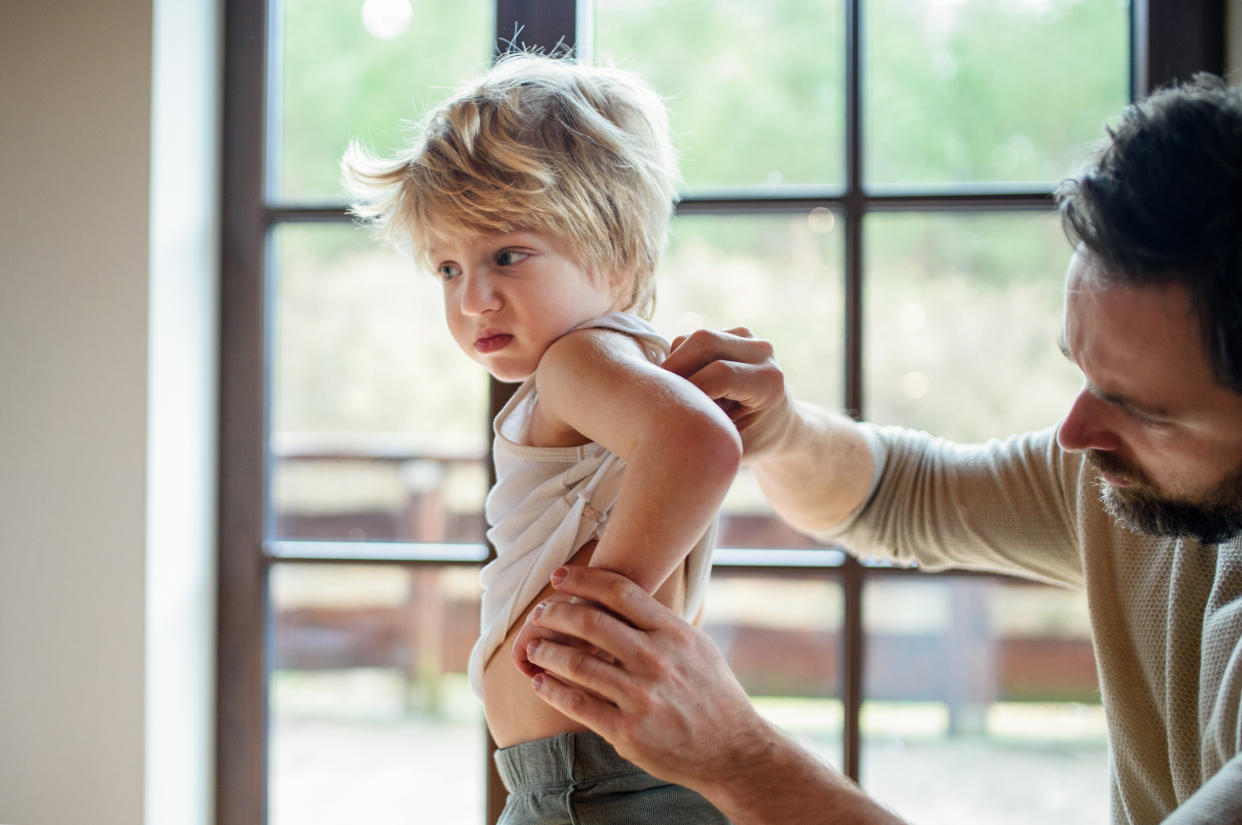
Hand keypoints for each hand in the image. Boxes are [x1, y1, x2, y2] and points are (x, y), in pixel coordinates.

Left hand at [525, 565, 772, 792]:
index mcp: (673, 633)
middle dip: (556, 614)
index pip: (620, 592)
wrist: (735, 751)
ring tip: (533, 649)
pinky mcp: (628, 732)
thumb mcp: (696, 647)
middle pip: (591, 623)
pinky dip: (552, 690)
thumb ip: (660, 624)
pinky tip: (540, 683)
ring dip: (546, 652)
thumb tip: (621, 598)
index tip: (559, 578)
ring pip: (578, 664)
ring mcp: (641, 697)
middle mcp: (656, 660)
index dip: (583, 580)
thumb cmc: (713, 694)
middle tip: (539, 615)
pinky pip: (578, 704)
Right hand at [662, 327, 793, 460]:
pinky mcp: (731, 334)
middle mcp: (761, 352)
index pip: (719, 374)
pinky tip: (685, 387)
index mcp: (768, 381)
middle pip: (704, 341)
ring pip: (693, 339)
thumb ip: (707, 433)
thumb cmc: (753, 443)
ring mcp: (747, 338)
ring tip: (674, 396)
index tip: (667, 413)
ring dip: (674, 365)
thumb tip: (669, 424)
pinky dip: (678, 361)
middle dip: (673, 366)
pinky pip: (692, 340)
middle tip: (653, 396)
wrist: (777, 425)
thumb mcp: (733, 448)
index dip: (688, 390)